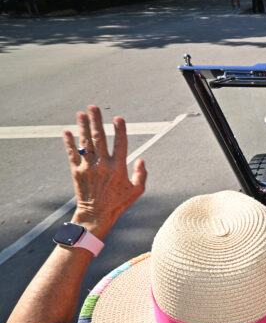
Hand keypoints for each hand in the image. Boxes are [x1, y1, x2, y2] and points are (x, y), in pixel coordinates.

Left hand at [63, 105, 146, 237]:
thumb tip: (142, 160)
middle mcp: (103, 165)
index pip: (120, 144)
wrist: (96, 214)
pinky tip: (66, 132)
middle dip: (96, 121)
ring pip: (85, 143)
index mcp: (118, 168)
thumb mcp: (137, 191)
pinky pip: (72, 154)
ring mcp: (88, 168)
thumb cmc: (119, 203)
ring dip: (83, 127)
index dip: (120, 130)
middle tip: (93, 107)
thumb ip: (141, 174)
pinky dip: (69, 143)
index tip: (118, 118)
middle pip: (99, 138)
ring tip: (81, 114)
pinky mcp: (77, 172)